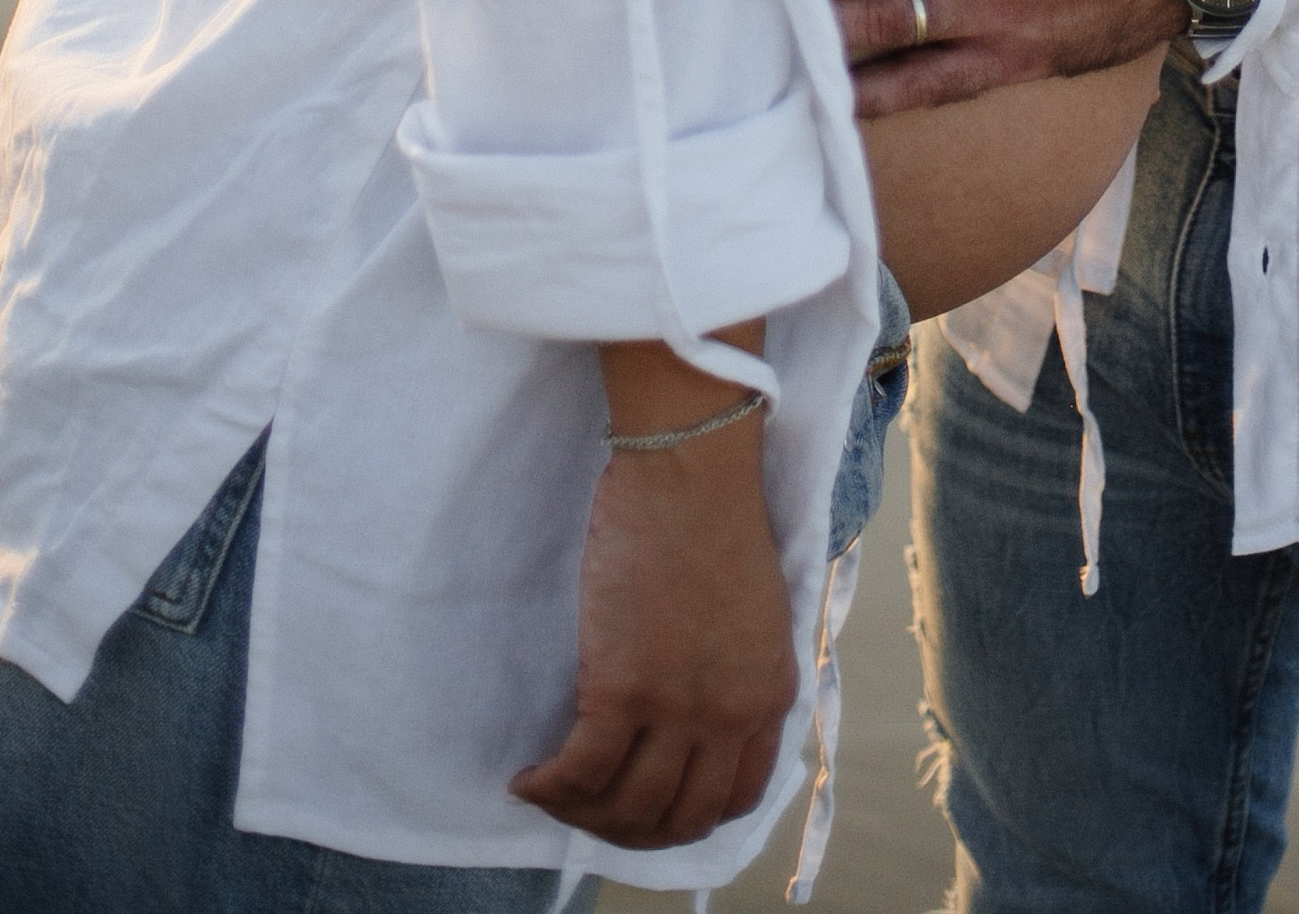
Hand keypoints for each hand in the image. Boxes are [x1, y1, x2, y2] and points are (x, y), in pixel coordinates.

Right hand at [509, 431, 798, 851]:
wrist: (690, 468)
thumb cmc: (717, 519)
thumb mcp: (757, 615)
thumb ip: (737, 675)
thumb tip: (695, 721)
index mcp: (770, 694)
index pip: (735, 799)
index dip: (686, 816)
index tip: (650, 805)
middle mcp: (730, 714)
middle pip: (680, 818)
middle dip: (632, 830)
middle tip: (592, 810)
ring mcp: (677, 706)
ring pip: (627, 807)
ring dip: (583, 814)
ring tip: (554, 792)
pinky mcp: (622, 687)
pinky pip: (580, 772)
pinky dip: (549, 788)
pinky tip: (528, 778)